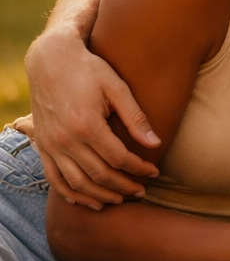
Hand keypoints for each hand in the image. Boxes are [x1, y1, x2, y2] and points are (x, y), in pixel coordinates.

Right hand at [23, 29, 159, 208]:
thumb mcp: (117, 87)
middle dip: (124, 186)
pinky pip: (53, 178)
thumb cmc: (89, 70)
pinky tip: (85, 200)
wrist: (51, 60)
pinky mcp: (42, 145)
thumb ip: (136, 118)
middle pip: (99, 175)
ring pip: (76, 183)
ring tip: (119, 199)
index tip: (155, 172)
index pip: (119, 159)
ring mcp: (51, 144)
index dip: (139, 169)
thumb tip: (156, 144)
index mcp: (87, 125)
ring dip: (99, 196)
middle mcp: (66, 139)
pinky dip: (69, 193)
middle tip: (142, 191)